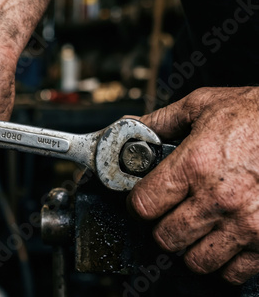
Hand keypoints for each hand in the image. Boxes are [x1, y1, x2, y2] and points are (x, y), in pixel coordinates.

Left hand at [127, 87, 258, 283]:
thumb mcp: (203, 105)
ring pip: (196, 260)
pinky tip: (224, 240)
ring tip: (197, 228)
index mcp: (195, 165)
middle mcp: (218, 199)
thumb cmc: (257, 114)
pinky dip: (225, 262)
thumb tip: (131, 128)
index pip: (144, 205)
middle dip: (161, 226)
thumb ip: (162, 121)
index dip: (137, 204)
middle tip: (170, 214)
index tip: (142, 202)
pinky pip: (234, 272)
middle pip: (166, 237)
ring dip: (191, 247)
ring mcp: (246, 223)